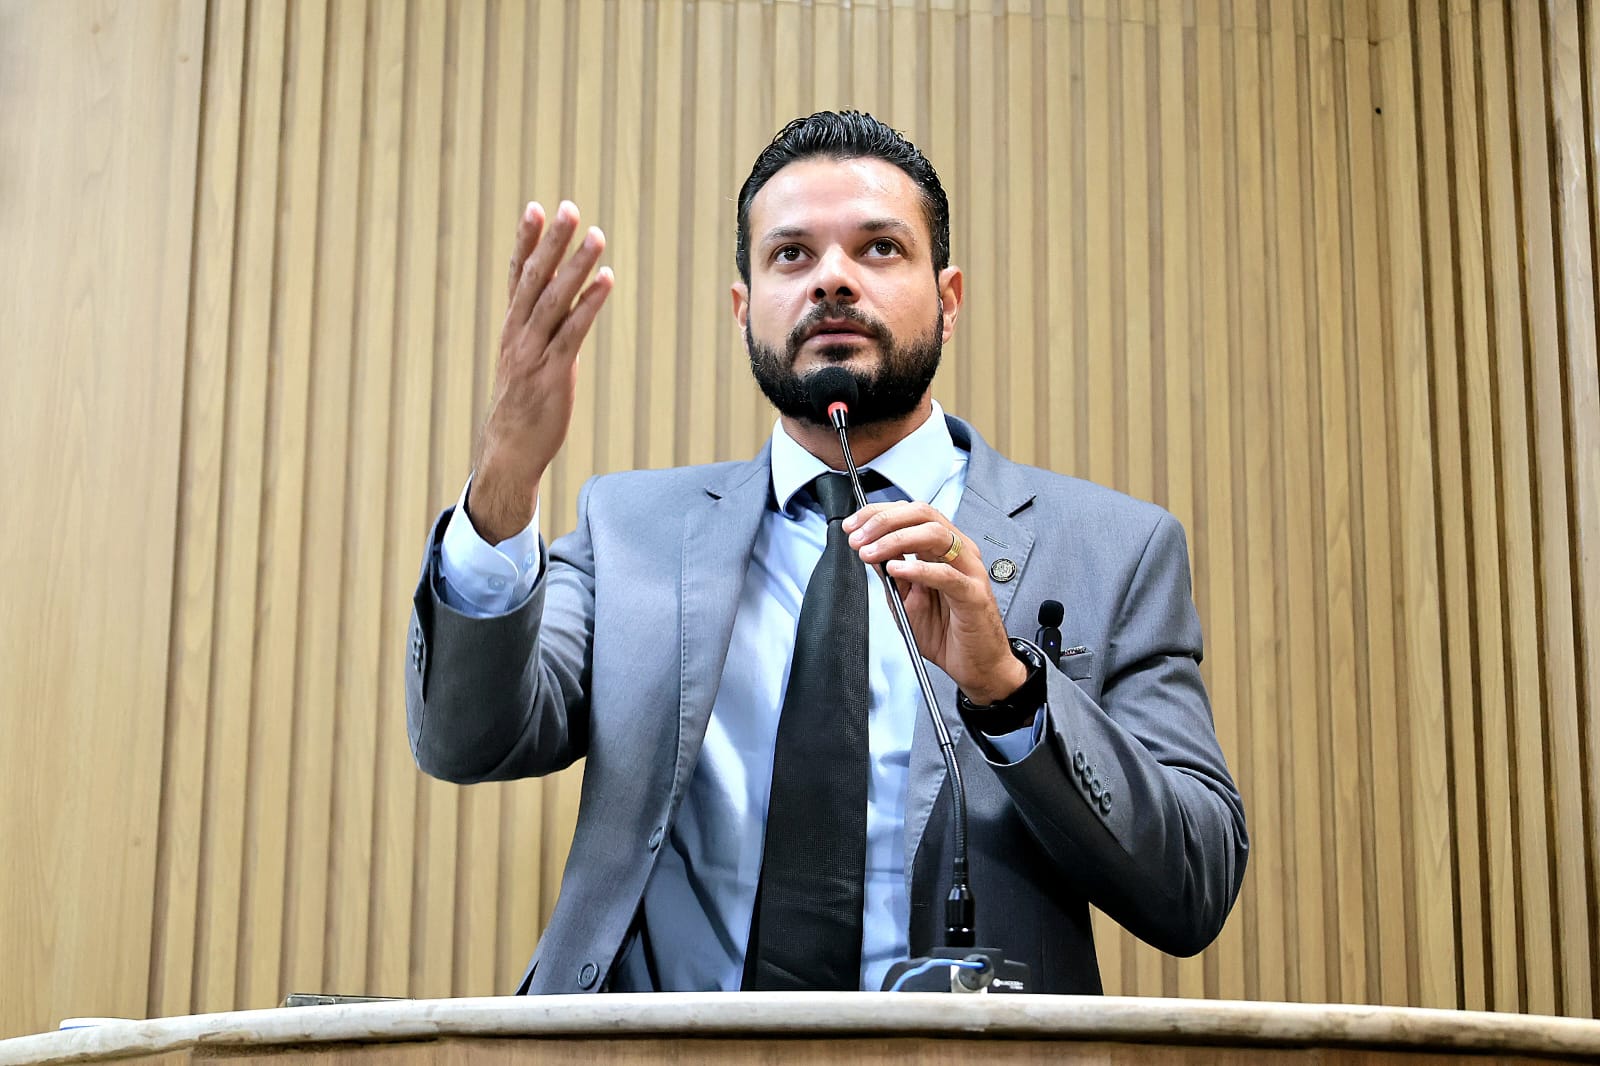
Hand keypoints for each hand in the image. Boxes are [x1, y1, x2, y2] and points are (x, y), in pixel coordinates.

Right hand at [469, 201, 614, 542]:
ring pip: (554, 300)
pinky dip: (588, 305)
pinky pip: (572, 332)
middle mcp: (518, 334)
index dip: (526, 241)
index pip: (518, 275)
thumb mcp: (526, 360)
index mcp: (512, 327)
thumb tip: (565, 306)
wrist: (510, 451)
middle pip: (535, 278)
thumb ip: (541, 330)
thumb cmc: (522, 405)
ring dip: (576, 266)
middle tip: (567, 207)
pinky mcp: (552, 373)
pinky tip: (606, 281)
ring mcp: (533, 352)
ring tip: (595, 236)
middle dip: (551, 241)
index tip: (535, 207)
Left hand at [844, 502, 1025, 703]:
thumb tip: (869, 548)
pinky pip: (947, 574)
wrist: (976, 666)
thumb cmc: (947, 633)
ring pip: (935, 534)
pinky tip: (898, 568)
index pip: (911, 513)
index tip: (852, 525)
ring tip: (871, 552)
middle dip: (883, 520)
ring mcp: (968, 570)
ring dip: (896, 539)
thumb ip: (891, 573)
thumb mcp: (906, 599)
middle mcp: (957, 552)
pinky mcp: (973, 594)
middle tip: (858, 536)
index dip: (878, 514)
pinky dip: (920, 568)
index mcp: (942, 549)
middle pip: (922, 514)